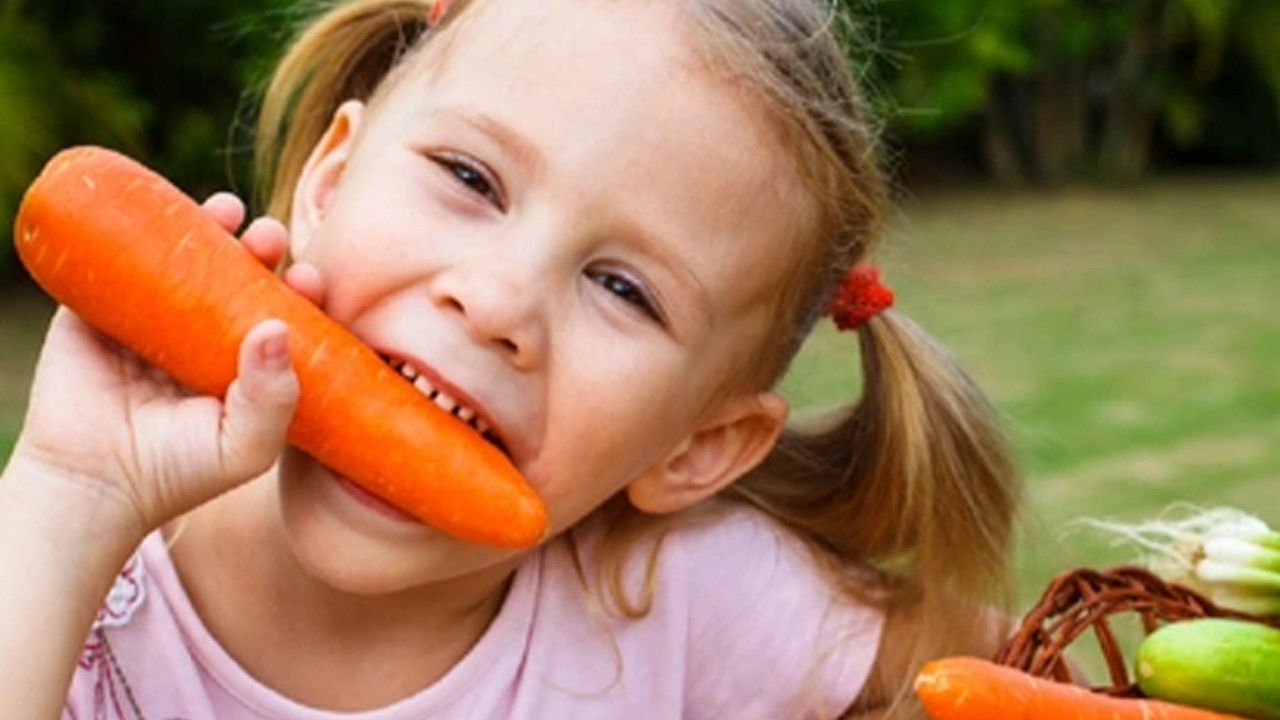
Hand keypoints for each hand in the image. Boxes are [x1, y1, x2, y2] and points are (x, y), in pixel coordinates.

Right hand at [3, 193, 321, 545]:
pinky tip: (162, 210)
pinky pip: (117, 259)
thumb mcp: (246, 447)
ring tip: (230, 212)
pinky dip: (138, 230)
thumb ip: (274, 399)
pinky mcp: (98, 307)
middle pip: (237, 275)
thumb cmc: (179, 473)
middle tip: (270, 239)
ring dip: (209, 227)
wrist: (93, 484)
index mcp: (243, 361)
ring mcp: (149, 317)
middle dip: (261, 249)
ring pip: (182, 258)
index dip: (299, 290)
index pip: (279, 312)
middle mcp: (200, 334)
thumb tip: (278, 328)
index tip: (309, 281)